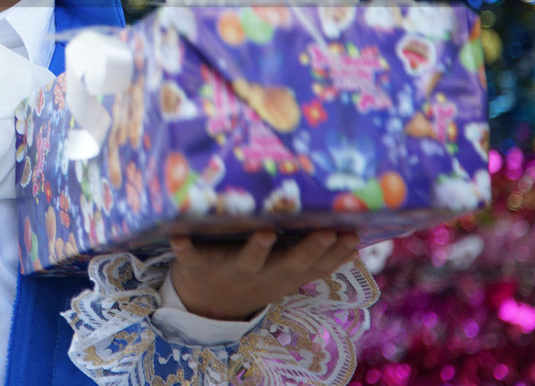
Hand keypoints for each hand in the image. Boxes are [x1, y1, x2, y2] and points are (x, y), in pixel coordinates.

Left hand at [167, 229, 359, 320]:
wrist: (206, 304)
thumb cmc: (254, 276)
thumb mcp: (287, 273)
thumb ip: (315, 256)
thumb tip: (356, 234)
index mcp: (284, 275)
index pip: (317, 266)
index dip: (337, 253)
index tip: (354, 233)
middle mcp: (262, 274)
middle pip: (289, 263)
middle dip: (308, 248)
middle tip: (326, 230)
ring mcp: (230, 270)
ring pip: (247, 261)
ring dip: (256, 248)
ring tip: (265, 232)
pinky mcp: (198, 265)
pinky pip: (190, 256)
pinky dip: (184, 246)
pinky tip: (178, 235)